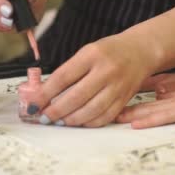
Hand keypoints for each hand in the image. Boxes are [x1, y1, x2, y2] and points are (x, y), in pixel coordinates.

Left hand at [39, 34, 155, 127]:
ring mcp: (117, 86)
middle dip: (56, 111)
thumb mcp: (87, 52)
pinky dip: (89, 123)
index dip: (45, 93)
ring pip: (90, 110)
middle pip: (76, 97)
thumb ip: (69, 71)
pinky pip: (105, 117)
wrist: (140, 51)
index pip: (63, 77)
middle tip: (44, 117)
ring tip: (59, 121)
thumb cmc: (110, 51)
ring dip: (71, 120)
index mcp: (92, 54)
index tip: (34, 104)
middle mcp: (106, 70)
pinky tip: (79, 122)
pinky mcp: (124, 99)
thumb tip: (45, 93)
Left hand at [118, 72, 174, 133]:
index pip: (148, 105)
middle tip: (114, 119)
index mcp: (174, 99)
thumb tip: (156, 94)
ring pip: (168, 114)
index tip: (113, 113)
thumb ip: (171, 95)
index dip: (130, 110)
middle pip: (152, 110)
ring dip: (152, 120)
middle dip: (133, 116)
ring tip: (136, 125)